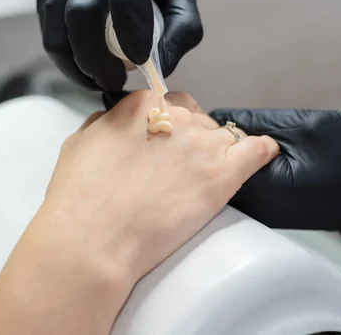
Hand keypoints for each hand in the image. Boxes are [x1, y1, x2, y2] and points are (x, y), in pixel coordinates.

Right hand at [37, 0, 202, 91]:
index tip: (139, 61)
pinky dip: (64, 55)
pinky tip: (85, 63)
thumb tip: (159, 69)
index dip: (131, 31)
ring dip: (74, 66)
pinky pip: (46, 28)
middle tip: (113, 82)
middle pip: (79, 15)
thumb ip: (181, 32)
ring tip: (97, 79)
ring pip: (54, 28)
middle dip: (94, 61)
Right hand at [41, 92, 277, 280]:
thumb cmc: (78, 197)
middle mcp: (176, 117)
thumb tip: (117, 121)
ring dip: (220, 150)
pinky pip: (256, 150)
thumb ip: (104, 124)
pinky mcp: (223, 175)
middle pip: (198, 118)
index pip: (168, 102)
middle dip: (192, 138)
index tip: (164, 145)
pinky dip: (261, 151)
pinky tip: (263, 154)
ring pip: (226, 135)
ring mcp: (202, 145)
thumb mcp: (79, 144)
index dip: (167, 124)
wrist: (94, 239)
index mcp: (141, 105)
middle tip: (179, 167)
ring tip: (208, 174)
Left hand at [210, 108, 340, 259]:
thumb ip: (258, 123)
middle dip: (214, 145)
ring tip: (237, 130)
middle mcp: (258, 208)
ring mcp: (266, 212)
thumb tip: (220, 116)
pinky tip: (252, 148)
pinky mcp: (274, 210)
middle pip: (215, 173)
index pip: (213, 160)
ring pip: (228, 180)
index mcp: (262, 188)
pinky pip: (246, 185)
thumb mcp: (305, 128)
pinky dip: (242, 167)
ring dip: (229, 156)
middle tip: (221, 118)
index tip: (208, 112)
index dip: (209, 132)